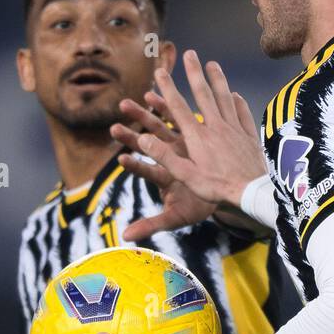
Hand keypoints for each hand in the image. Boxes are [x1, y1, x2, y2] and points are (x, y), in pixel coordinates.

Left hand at [112, 93, 217, 238]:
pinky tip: (150, 96)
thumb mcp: (176, 218)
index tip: (120, 159)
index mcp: (166, 179)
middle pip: (147, 148)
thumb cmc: (196, 206)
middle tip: (113, 128)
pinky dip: (161, 107)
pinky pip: (173, 118)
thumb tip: (125, 238)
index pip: (148, 172)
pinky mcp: (187, 134)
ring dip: (141, 116)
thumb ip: (151, 225)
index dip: (136, 166)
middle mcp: (168, 160)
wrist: (220, 191)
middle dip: (130, 137)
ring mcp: (176, 146)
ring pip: (156, 129)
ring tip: (124, 104)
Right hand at [125, 51, 265, 222]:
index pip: (179, 107)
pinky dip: (239, 102)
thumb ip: (165, 156)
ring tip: (213, 63)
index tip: (160, 71)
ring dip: (218, 80)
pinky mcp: (249, 137)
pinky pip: (243, 114)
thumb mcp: (186, 176)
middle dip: (194, 73)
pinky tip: (236, 95)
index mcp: (198, 137)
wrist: (252, 193)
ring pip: (225, 98)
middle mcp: (216, 127)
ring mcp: (234, 129)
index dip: (168, 88)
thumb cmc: (217, 188)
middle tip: (189, 53)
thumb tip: (143, 138)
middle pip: (203, 95)